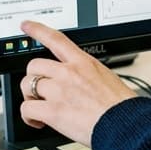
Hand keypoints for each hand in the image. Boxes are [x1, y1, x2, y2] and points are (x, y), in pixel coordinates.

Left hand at [19, 20, 136, 146]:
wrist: (124, 124)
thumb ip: (86, 74)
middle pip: (34, 65)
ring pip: (27, 85)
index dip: (38, 30)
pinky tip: (38, 122)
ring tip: (39, 108)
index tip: (26, 25)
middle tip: (39, 92)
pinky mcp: (53, 111)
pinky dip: (28, 117)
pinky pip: (27, 109)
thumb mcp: (105, 77)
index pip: (56, 39)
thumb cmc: (120, 106)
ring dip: (30, 98)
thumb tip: (78, 82)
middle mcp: (68, 73)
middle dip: (33, 78)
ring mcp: (59, 91)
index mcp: (83, 62)